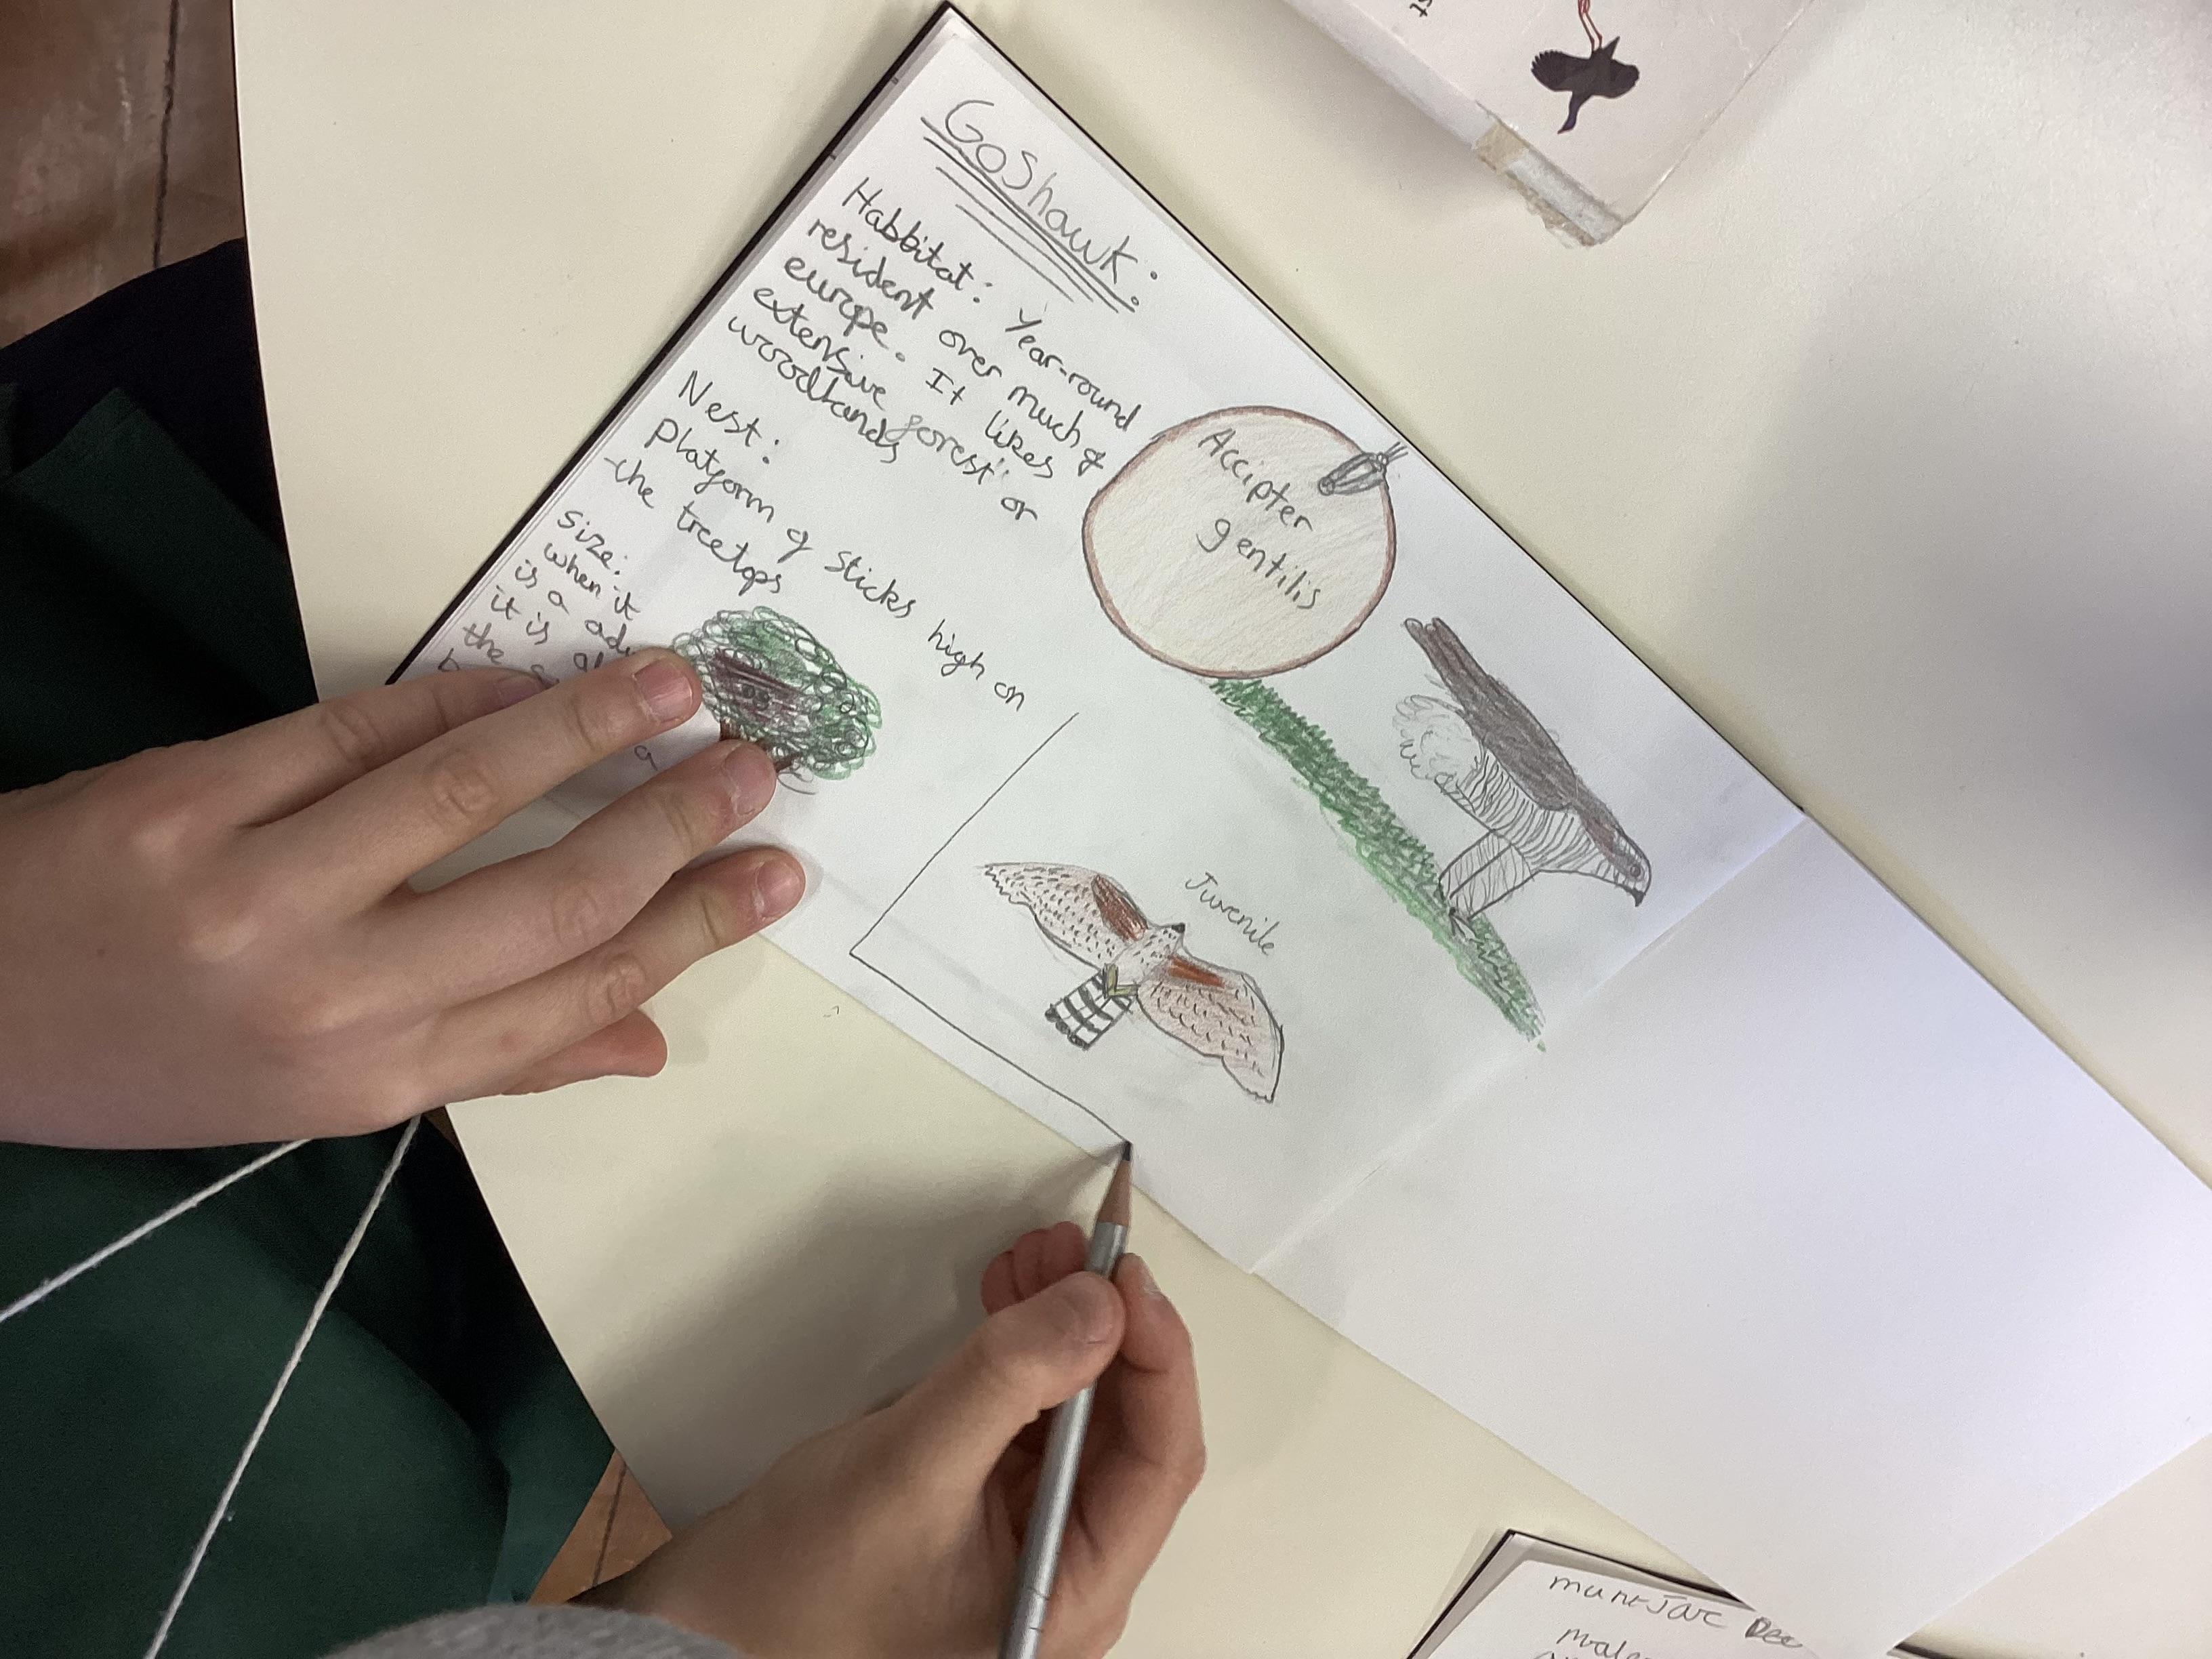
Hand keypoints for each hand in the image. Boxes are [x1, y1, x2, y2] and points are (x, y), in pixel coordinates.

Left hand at [0, 650, 801, 1147]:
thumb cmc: (143, 1060)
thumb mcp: (314, 1094)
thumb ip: (487, 1059)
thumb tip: (645, 1041)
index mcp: (373, 1080)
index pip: (576, 991)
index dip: (696, 926)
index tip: (780, 870)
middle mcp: (329, 1000)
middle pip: (549, 899)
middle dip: (674, 826)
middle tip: (757, 764)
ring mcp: (254, 893)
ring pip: (465, 794)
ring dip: (590, 728)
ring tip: (677, 684)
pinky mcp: (189, 798)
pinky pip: (358, 731)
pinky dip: (462, 697)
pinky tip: (532, 679)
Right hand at [594, 1225, 1204, 1658]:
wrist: (701, 1629)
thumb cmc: (794, 1587)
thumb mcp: (908, 1467)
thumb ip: (1009, 1380)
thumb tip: (1100, 1306)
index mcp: (1072, 1596)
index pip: (1159, 1462)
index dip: (1156, 1358)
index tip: (1123, 1276)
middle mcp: (1066, 1575)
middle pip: (1129, 1432)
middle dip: (1103, 1330)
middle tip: (1076, 1250)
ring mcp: (1028, 1543)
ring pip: (1083, 1416)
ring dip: (1065, 1330)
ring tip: (1036, 1257)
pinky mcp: (988, 1509)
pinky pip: (1036, 1421)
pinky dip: (1027, 1355)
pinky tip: (1009, 1301)